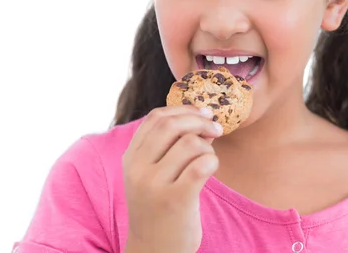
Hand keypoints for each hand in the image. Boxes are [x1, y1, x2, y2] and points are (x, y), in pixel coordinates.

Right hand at [122, 105, 221, 252]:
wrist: (154, 251)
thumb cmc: (160, 207)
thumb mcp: (150, 175)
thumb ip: (166, 147)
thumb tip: (202, 116)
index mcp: (131, 158)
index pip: (156, 117)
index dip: (184, 109)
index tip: (204, 112)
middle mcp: (138, 169)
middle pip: (172, 124)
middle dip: (200, 121)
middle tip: (216, 129)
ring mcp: (155, 185)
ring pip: (190, 143)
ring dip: (208, 146)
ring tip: (208, 160)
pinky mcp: (176, 199)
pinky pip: (202, 164)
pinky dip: (213, 161)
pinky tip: (211, 170)